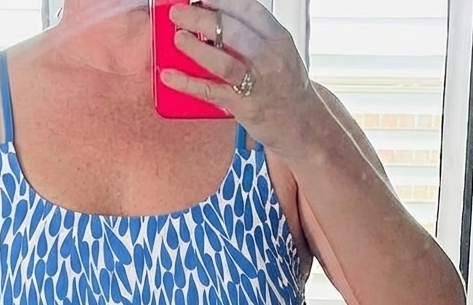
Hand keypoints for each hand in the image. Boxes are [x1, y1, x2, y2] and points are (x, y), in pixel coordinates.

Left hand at [161, 0, 314, 159]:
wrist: (303, 124)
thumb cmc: (285, 87)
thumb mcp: (279, 53)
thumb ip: (254, 36)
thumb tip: (214, 23)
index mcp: (278, 38)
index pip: (249, 9)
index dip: (222, 0)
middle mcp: (269, 58)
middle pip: (231, 30)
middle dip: (200, 18)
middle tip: (177, 13)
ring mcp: (257, 83)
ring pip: (222, 60)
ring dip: (195, 47)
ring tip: (177, 38)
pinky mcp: (244, 107)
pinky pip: (211, 91)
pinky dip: (187, 83)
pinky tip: (169, 76)